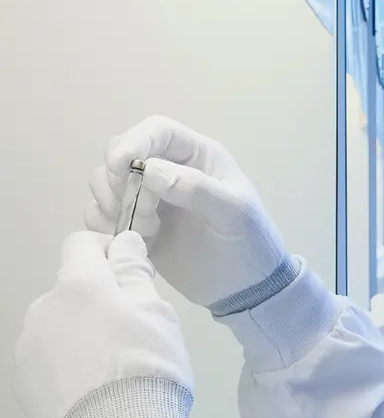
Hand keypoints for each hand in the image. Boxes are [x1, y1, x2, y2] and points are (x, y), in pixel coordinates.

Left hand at [14, 231, 193, 417]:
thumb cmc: (145, 365)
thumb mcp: (157, 313)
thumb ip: (134, 272)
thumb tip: (123, 242)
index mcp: (78, 284)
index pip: (81, 243)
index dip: (107, 251)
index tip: (131, 275)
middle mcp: (43, 307)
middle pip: (71, 289)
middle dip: (97, 299)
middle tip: (132, 331)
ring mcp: (28, 347)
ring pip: (58, 324)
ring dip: (79, 331)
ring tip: (110, 367)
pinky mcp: (23, 382)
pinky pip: (48, 357)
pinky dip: (67, 363)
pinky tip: (91, 388)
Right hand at [85, 116, 293, 308]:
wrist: (245, 287)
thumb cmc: (249, 242)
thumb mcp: (234, 212)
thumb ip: (196, 188)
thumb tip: (150, 169)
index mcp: (197, 156)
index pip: (156, 130)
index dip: (133, 142)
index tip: (122, 167)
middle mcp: (168, 170)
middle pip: (120, 153)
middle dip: (120, 180)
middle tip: (145, 214)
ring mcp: (148, 198)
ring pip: (105, 183)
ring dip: (113, 205)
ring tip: (146, 232)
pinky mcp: (134, 226)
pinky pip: (100, 214)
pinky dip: (104, 225)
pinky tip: (133, 243)